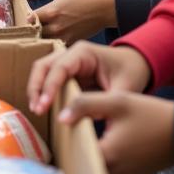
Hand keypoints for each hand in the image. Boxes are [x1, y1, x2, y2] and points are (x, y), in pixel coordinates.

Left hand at [21, 0, 116, 44]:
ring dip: (38, 36)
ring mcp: (65, 36)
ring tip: (34, 30)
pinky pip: (55, 45)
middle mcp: (57, 27)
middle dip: (29, 28)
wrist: (106, 7)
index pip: (29, 18)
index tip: (19, 13)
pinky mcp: (71, 42)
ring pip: (44, 40)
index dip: (22, 16)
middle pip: (34, 32)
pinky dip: (50, 42)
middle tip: (25, 24)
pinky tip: (48, 35)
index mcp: (53, 11)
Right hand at [27, 41, 151, 116]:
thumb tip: (82, 120)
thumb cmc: (131, 72)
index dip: (49, 86)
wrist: (137, 65)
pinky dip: (43, 92)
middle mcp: (71, 54)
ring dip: (36, 90)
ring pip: (42, 71)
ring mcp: (67, 62)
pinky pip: (49, 80)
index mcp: (83, 52)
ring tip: (36, 110)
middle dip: (36, 87)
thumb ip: (104, 104)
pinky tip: (43, 108)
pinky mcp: (67, 73)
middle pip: (43, 66)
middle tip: (36, 109)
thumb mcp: (123, 90)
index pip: (59, 67)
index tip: (44, 105)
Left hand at [59, 92, 173, 173]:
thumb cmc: (151, 115)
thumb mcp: (116, 101)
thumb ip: (85, 105)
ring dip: (89, 151)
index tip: (57, 128)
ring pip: (95, 165)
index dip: (64, 139)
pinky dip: (102, 156)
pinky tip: (98, 139)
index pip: (75, 151)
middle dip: (75, 145)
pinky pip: (108, 168)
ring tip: (79, 131)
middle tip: (66, 128)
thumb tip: (61, 117)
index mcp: (109, 156)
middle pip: (84, 160)